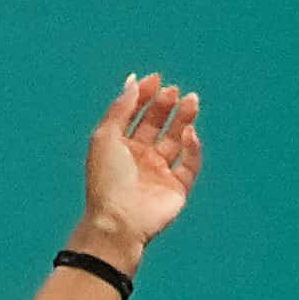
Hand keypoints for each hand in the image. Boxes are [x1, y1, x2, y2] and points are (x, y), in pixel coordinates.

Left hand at [78, 73, 203, 269]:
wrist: (118, 220)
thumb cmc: (106, 178)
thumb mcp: (106, 136)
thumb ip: (121, 107)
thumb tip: (133, 80)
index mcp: (119, 148)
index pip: (135, 116)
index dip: (145, 96)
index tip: (156, 79)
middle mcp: (140, 160)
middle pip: (158, 126)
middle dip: (166, 106)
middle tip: (174, 91)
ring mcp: (159, 174)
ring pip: (177, 141)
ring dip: (184, 120)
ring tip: (191, 100)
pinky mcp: (177, 189)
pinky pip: (190, 165)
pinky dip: (193, 148)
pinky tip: (189, 133)